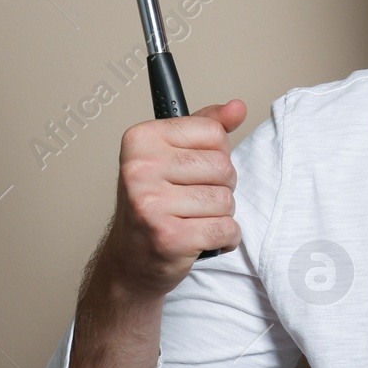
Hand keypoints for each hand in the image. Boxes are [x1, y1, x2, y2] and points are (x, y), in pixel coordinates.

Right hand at [102, 99, 247, 298]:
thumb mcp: (172, 155)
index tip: (192, 169)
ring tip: (193, 219)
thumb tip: (238, 107)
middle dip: (221, 186)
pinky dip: (225, 238)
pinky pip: (226, 229)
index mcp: (141, 139)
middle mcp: (140, 169)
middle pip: (223, 166)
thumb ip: (207, 127)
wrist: (130, 260)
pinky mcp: (169, 237)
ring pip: (226, 199)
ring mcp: (151, 204)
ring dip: (220, 215)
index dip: (216, 153)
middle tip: (192, 200)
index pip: (214, 132)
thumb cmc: (155, 203)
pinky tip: (201, 239)